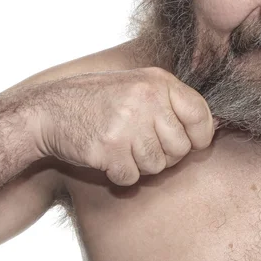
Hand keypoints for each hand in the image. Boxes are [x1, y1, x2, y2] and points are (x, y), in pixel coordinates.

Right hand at [30, 67, 215, 185]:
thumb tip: (210, 129)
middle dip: (166, 155)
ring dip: (141, 165)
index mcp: (159, 82)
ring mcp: (127, 124)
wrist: (50, 110)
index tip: (192, 142)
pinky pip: (131, 178)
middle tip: (143, 145)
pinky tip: (107, 156)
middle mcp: (147, 100)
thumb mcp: (140, 86)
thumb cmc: (100, 101)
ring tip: (123, 147)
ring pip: (157, 166)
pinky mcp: (108, 148)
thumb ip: (172, 103)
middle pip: (181, 148)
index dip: (201, 136)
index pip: (201, 115)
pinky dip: (120, 174)